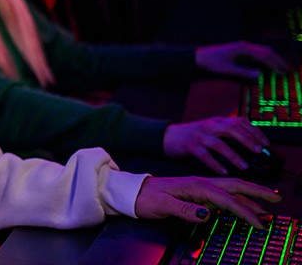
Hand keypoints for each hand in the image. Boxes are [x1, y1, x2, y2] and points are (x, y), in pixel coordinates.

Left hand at [134, 175, 278, 228]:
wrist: (131, 192)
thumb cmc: (145, 198)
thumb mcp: (162, 205)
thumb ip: (184, 209)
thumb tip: (206, 214)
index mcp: (194, 185)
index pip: (225, 198)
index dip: (244, 210)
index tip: (258, 222)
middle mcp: (199, 184)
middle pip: (234, 186)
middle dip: (256, 192)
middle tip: (276, 199)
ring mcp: (198, 188)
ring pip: (230, 190)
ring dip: (249, 196)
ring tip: (266, 203)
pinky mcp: (196, 193)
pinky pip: (221, 195)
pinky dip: (236, 199)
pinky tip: (243, 204)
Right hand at [163, 117, 270, 173]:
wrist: (168, 136)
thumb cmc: (194, 136)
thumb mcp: (211, 130)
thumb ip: (228, 135)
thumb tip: (252, 146)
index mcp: (217, 121)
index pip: (239, 121)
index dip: (255, 131)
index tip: (266, 144)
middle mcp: (209, 126)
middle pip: (231, 129)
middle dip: (247, 140)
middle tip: (258, 151)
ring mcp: (199, 136)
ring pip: (219, 143)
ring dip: (233, 155)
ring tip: (244, 166)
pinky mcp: (190, 146)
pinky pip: (204, 155)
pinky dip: (215, 164)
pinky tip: (224, 171)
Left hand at [196, 41, 289, 78]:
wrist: (199, 57)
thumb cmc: (212, 62)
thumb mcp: (228, 69)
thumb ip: (244, 72)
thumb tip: (260, 75)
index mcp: (243, 48)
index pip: (264, 55)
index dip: (275, 64)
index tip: (282, 72)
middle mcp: (244, 45)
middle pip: (266, 51)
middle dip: (277, 60)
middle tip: (286, 70)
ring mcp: (242, 47)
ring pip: (262, 51)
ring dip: (272, 59)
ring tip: (280, 68)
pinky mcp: (240, 51)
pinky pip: (256, 54)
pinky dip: (264, 59)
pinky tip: (268, 66)